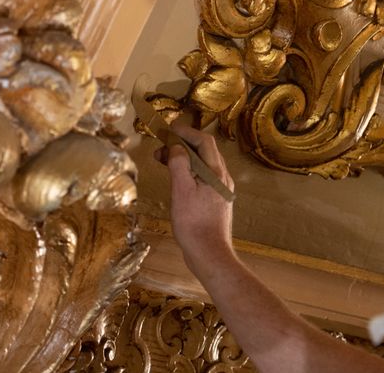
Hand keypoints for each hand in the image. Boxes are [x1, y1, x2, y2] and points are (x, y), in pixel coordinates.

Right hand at [155, 122, 235, 274]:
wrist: (209, 254)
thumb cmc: (194, 224)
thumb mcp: (181, 191)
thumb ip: (179, 165)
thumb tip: (176, 147)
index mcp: (216, 173)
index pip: (204, 141)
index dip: (187, 132)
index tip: (169, 129)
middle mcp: (223, 178)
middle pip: (205, 151)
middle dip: (182, 144)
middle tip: (161, 147)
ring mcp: (221, 190)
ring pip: (203, 164)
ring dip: (184, 158)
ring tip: (164, 160)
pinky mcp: (216, 201)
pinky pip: (203, 177)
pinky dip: (189, 171)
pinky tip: (176, 179)